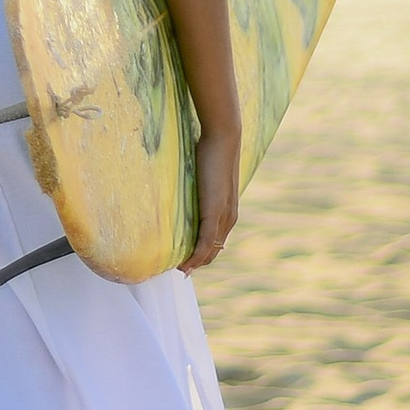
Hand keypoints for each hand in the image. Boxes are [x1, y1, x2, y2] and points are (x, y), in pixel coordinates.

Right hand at [183, 122, 240, 270]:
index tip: (187, 260)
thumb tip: (188, 187)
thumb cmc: (212, 152)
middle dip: (198, 261)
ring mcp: (223, 216)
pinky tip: (185, 263)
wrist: (223, 139)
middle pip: (214, 250)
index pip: (216, 241)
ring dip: (195, 262)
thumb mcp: (207, 176)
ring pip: (210, 249)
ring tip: (180, 269)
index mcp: (228, 211)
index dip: (203, 253)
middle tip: (180, 269)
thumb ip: (202, 188)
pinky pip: (205, 241)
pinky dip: (195, 255)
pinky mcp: (214, 211)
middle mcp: (229, 217)